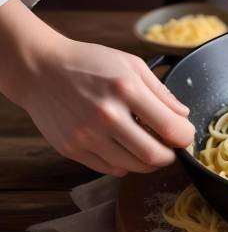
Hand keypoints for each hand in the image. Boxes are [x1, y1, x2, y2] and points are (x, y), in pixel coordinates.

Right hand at [18, 37, 194, 176]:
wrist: (38, 68)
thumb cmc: (88, 62)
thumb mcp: (131, 65)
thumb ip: (161, 92)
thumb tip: (183, 116)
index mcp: (126, 90)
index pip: (170, 128)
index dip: (185, 137)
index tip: (185, 134)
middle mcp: (107, 116)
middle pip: (154, 156)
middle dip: (170, 156)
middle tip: (170, 148)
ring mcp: (87, 136)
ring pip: (133, 167)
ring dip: (148, 163)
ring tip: (148, 147)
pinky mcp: (71, 149)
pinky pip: (110, 169)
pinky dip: (124, 164)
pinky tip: (124, 148)